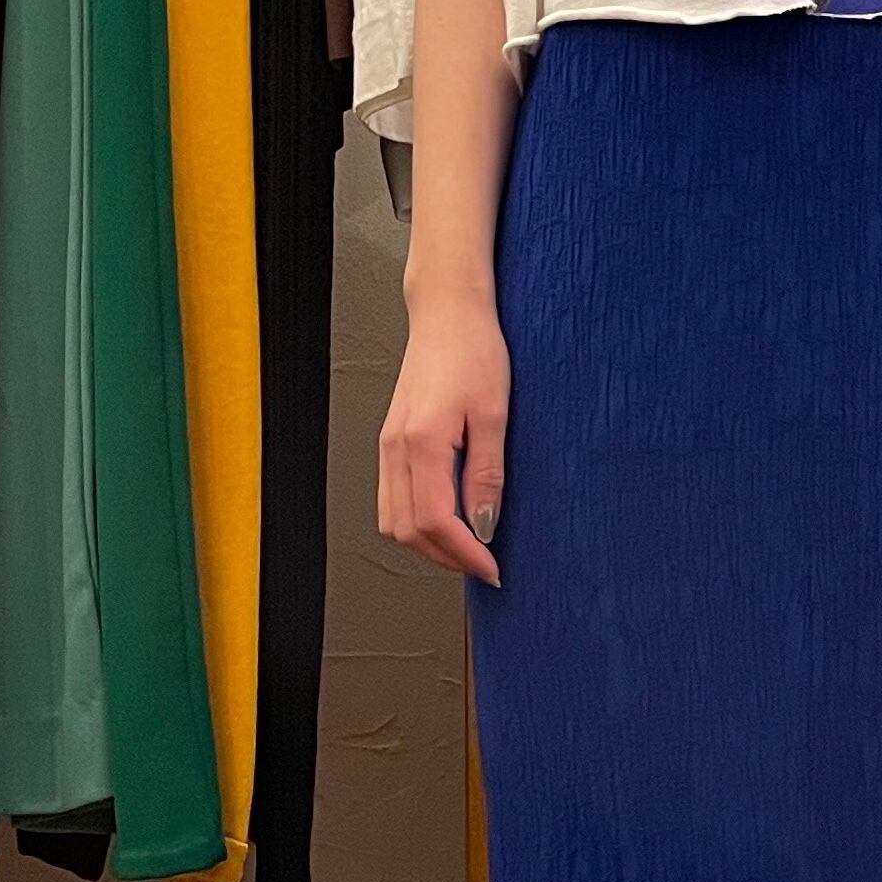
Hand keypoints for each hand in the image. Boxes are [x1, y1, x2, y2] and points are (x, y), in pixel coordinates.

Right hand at [379, 294, 508, 586]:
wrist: (447, 313)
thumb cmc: (474, 351)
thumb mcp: (494, 414)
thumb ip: (486, 474)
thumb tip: (483, 526)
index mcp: (421, 442)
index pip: (435, 522)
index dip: (464, 554)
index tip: (492, 568)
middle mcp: (395, 448)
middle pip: (407, 531)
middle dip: (446, 557)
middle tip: (484, 563)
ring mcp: (387, 446)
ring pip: (393, 520)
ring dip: (428, 544)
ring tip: (467, 547)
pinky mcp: (390, 442)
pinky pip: (391, 499)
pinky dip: (415, 522)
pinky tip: (447, 519)